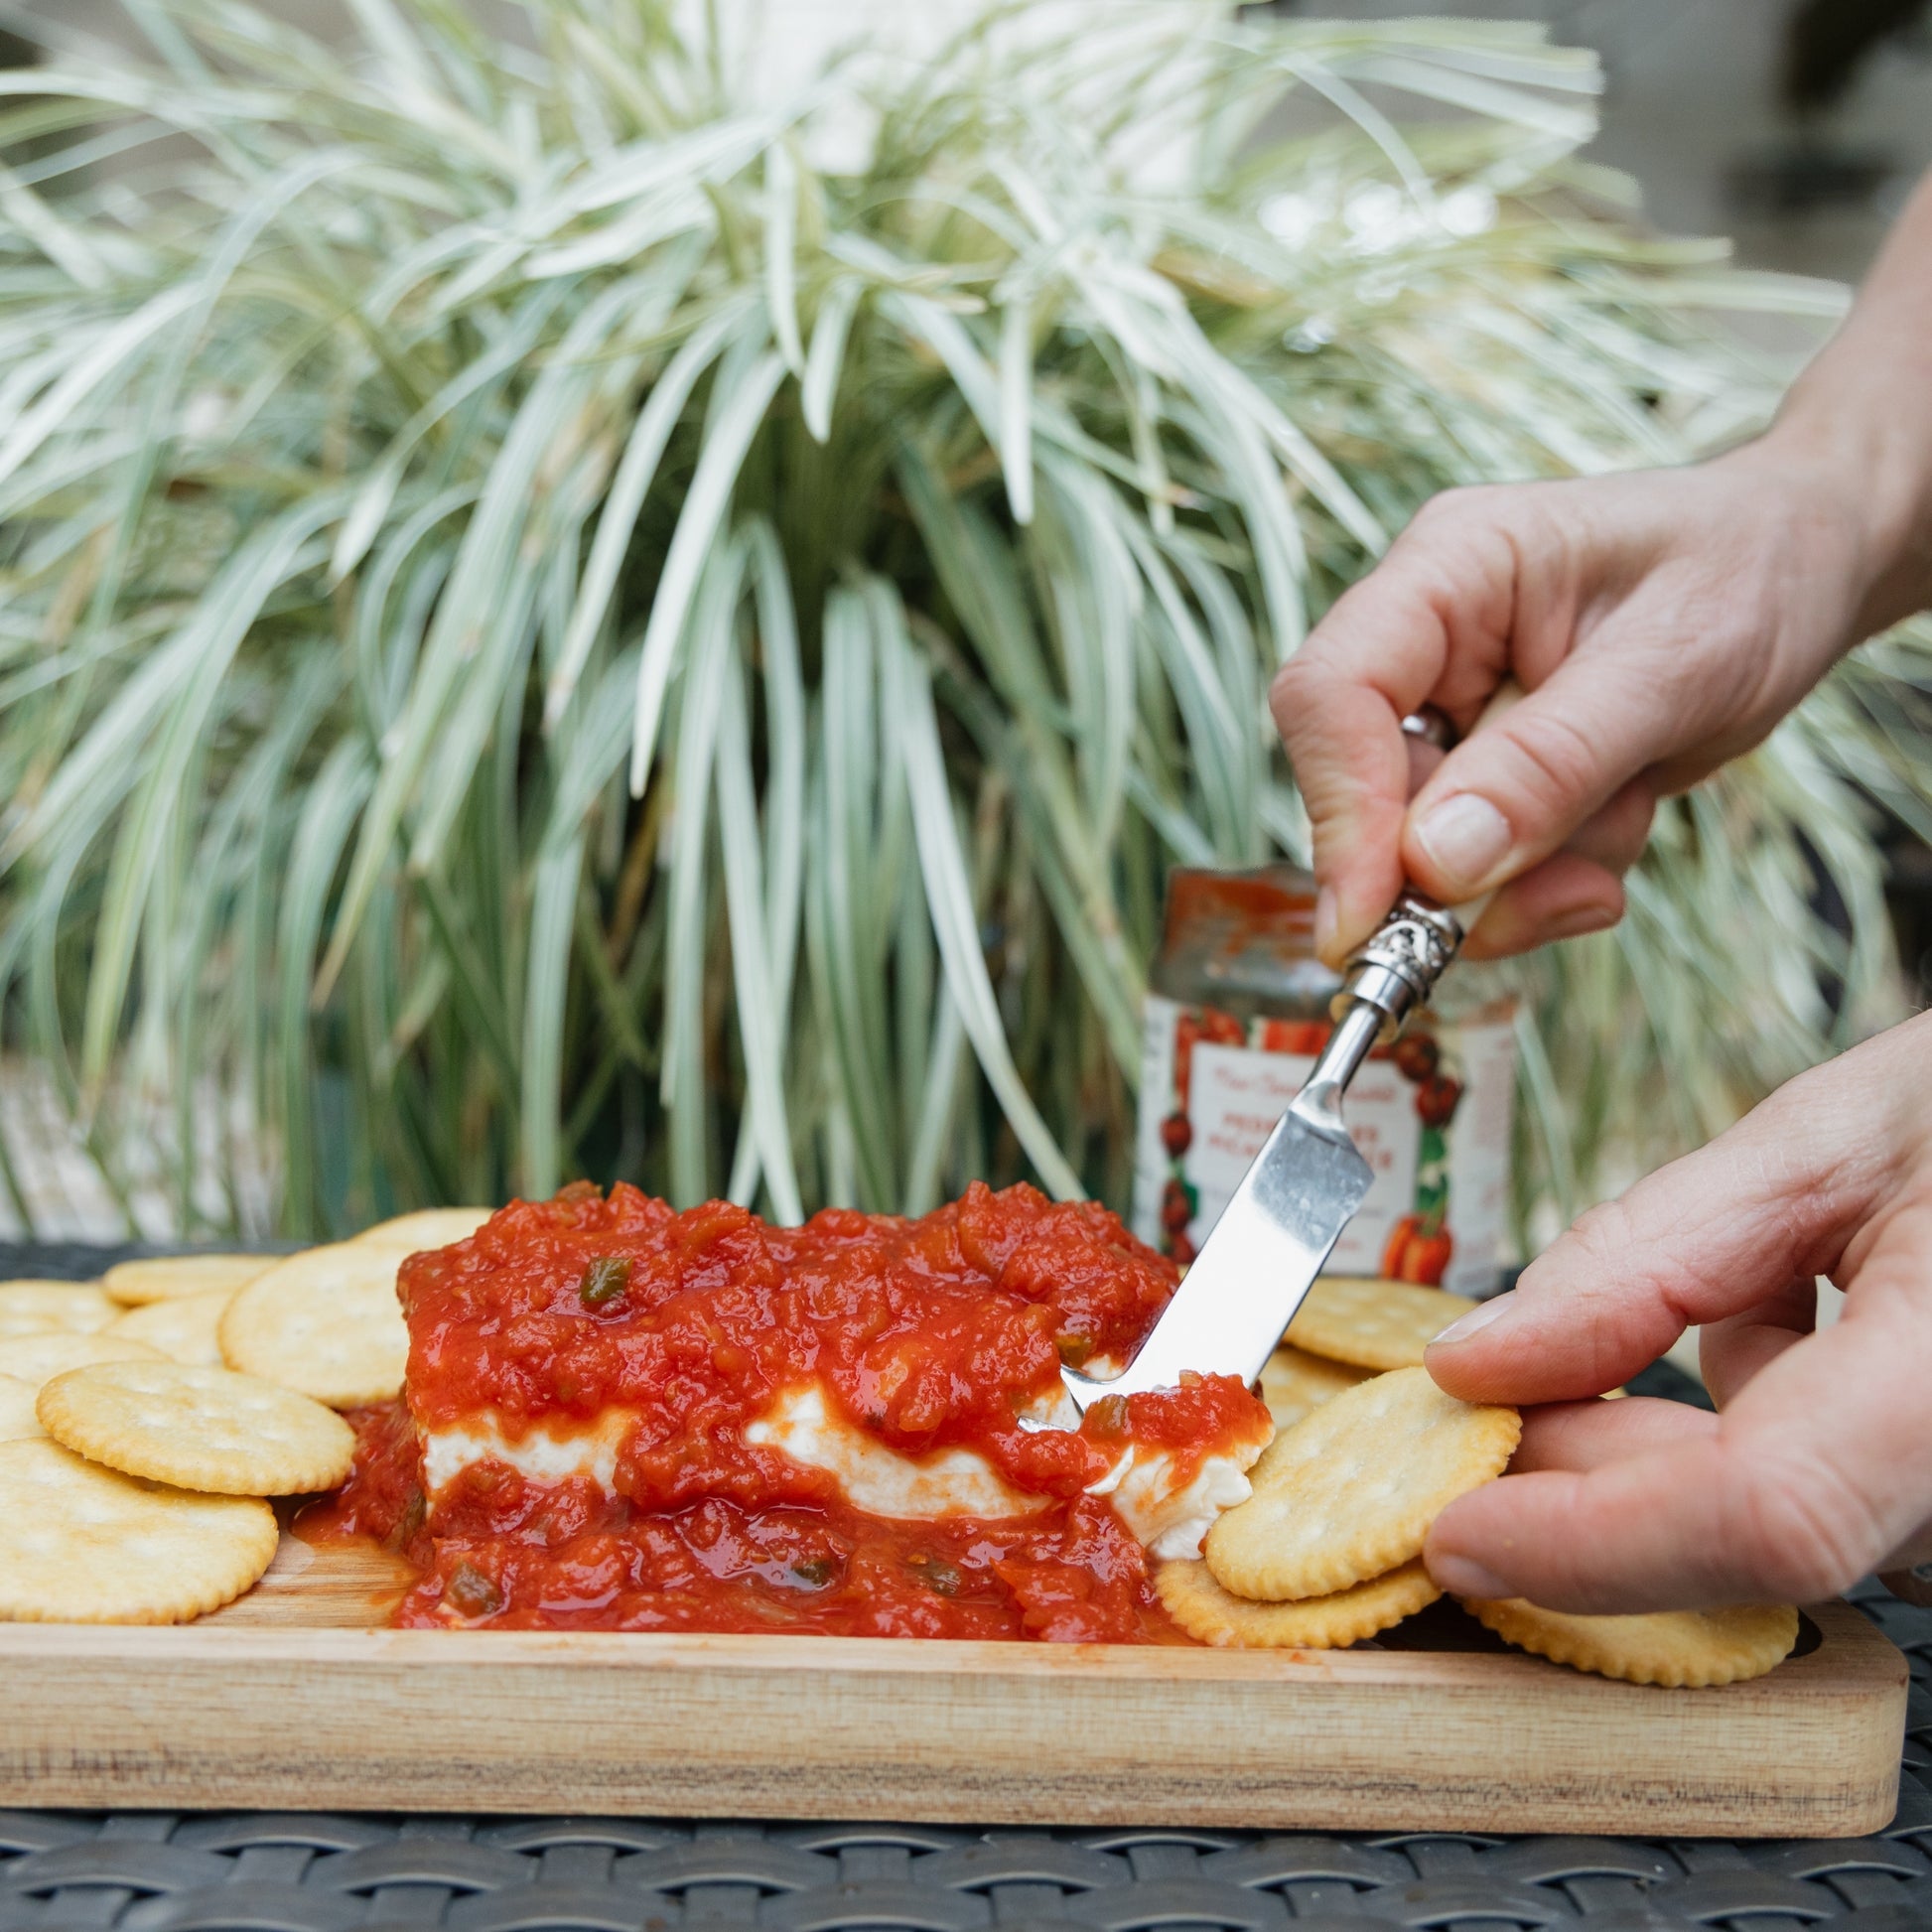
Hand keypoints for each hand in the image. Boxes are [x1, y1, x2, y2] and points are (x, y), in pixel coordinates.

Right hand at [1271, 445, 1889, 965]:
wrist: (1805, 569)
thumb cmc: (1752, 571)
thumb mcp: (1676, 664)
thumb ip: (1552, 762)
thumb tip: (1434, 862)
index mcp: (1448, 567)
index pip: (1332, 691)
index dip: (1338, 809)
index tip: (1369, 921)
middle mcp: (1424, 637)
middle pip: (1367, 785)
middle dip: (1461, 867)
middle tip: (1565, 899)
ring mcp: (1448, 706)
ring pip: (1424, 846)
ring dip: (1528, 873)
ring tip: (1627, 817)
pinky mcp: (1480, 767)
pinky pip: (1478, 866)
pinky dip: (1549, 878)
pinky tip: (1618, 821)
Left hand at [1420, 1011, 1931, 1611]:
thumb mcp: (1835, 1139)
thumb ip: (1649, 1257)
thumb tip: (1481, 1359)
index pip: (1770, 1510)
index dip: (1593, 1540)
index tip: (1456, 1528)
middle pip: (1763, 1525)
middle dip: (1597, 1469)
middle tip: (1493, 1385)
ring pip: (1797, 1521)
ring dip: (1679, 1444)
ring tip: (1676, 1307)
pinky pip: (1846, 1499)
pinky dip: (1763, 1431)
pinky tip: (1770, 1324)